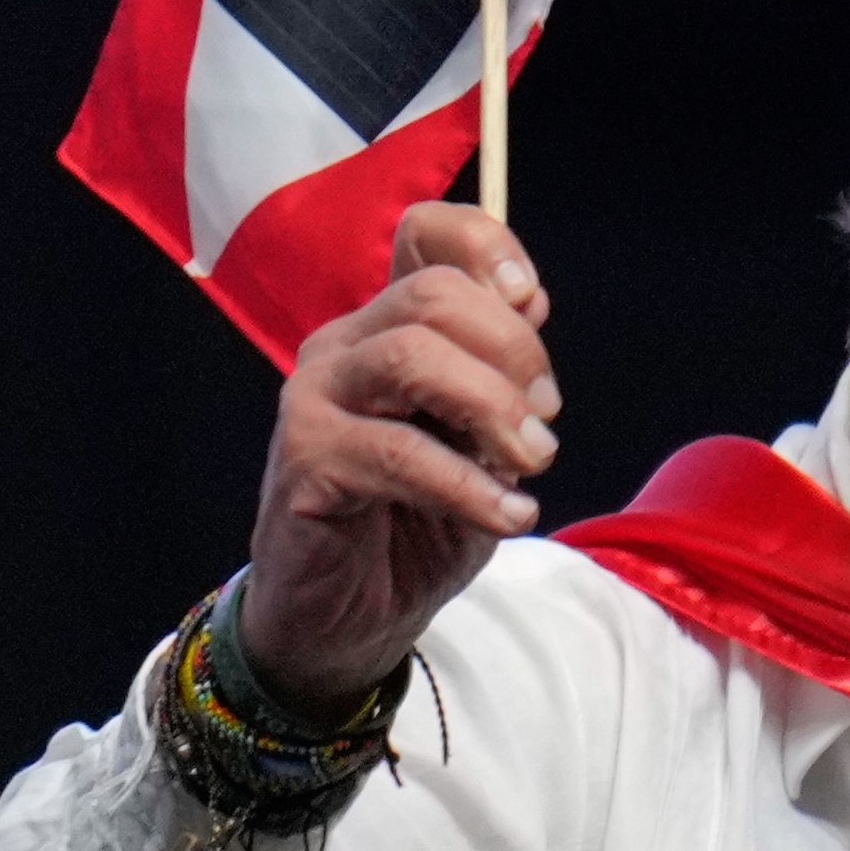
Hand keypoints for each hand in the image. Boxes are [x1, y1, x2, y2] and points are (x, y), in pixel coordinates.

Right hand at [238, 203, 561, 713]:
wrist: (352, 616)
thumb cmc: (421, 520)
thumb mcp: (484, 442)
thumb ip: (503, 375)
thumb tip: (530, 303)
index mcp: (391, 326)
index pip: (424, 234)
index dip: (486, 246)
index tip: (532, 301)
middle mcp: (346, 346)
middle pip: (432, 296)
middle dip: (513, 353)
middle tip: (544, 423)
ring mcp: (315, 398)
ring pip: (410, 356)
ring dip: (493, 409)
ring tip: (533, 463)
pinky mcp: (304, 460)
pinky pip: (396, 452)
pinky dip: (468, 484)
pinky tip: (509, 514)